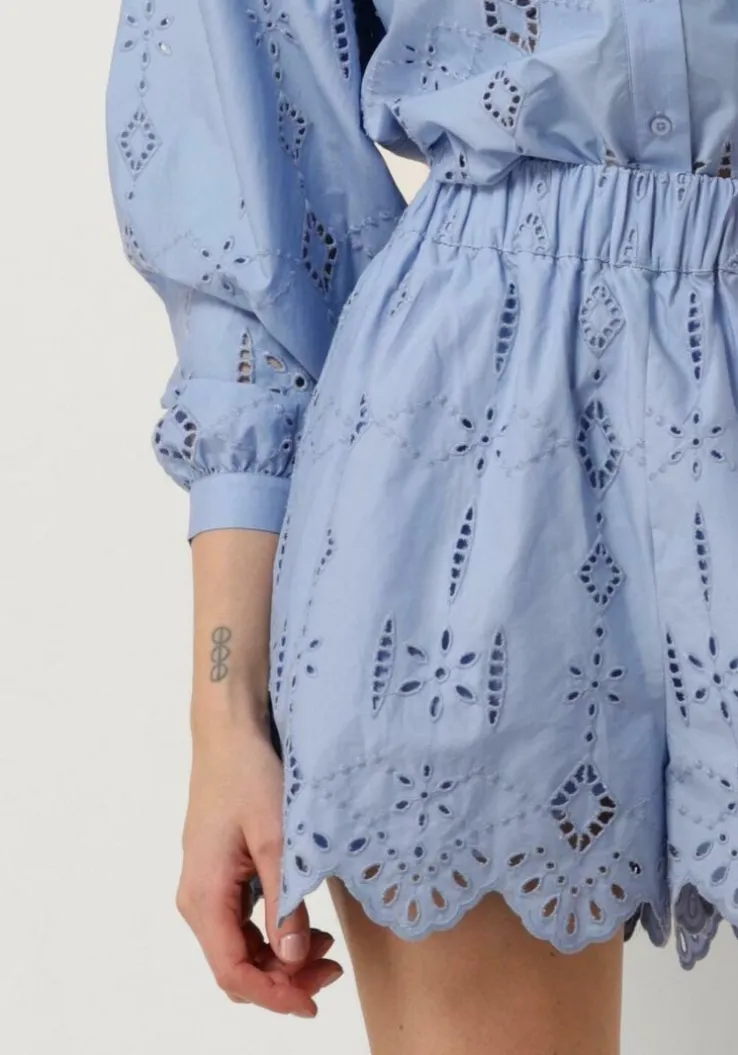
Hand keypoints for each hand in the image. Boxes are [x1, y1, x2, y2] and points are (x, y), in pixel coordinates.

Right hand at [175, 713, 343, 1015]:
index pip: (232, 971)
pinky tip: (304, 924)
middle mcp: (197, 898)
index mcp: (204, 895)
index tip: (313, 1001)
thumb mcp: (278, 837)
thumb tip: (294, 957)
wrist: (230, 731)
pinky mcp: (219, 873)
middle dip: (282, 979)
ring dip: (280, 958)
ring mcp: (206, 886)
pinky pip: (242, 921)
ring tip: (327, 950)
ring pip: (239, 945)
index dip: (273, 995)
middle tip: (332, 972)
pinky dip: (273, 932)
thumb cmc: (249, 774)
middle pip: (236, 964)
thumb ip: (286, 901)